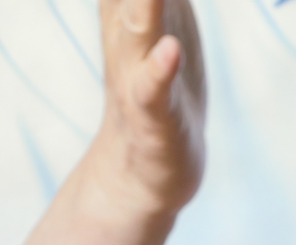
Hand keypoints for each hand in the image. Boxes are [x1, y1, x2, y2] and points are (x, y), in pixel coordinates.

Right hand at [89, 0, 205, 218]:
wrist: (140, 176)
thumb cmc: (155, 91)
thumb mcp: (149, 26)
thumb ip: (149, 0)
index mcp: (125, 13)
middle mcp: (125, 41)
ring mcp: (137, 81)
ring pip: (138, 30)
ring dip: (144, 4)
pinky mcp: (155, 121)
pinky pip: (153, 92)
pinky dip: (160, 71)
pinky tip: (170, 51)